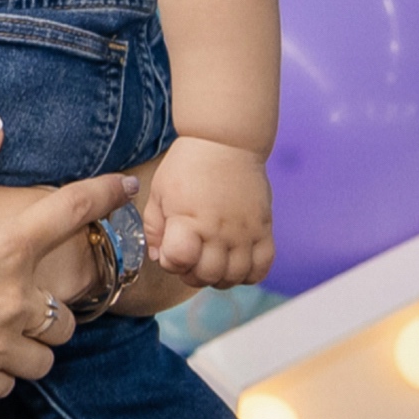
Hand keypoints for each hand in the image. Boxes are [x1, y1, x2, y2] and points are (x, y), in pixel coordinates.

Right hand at [0, 120, 137, 401]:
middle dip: (51, 299)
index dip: (105, 196)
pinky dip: (1, 369)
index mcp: (1, 246)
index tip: (128, 188)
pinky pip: (11, 382)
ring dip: (32, 340)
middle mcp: (11, 300)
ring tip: (1, 327)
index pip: (73, 214)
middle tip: (19, 290)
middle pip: (67, 307)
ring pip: (47, 351)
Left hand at [143, 137, 272, 289]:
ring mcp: (244, 232)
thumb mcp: (158, 193)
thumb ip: (154, 229)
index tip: (171, 250)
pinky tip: (237, 262)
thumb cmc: (188, 165)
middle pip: (207, 275)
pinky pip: (262, 267)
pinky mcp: (264, 229)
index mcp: (188, 220)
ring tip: (213, 260)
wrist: (225, 141)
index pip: (179, 260)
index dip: (171, 262)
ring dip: (219, 277)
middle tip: (191, 258)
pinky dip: (249, 273)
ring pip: (235, 277)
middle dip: (192, 274)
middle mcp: (218, 230)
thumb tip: (158, 257)